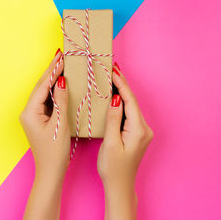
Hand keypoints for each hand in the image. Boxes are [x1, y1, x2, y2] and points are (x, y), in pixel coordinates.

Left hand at [20, 49, 69, 219]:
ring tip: (62, 64)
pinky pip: (46, 100)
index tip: (61, 57)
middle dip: (51, 71)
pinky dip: (54, 90)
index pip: (42, 86)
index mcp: (30, 112)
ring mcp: (33, 115)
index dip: (53, 71)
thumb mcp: (60, 125)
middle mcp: (28, 112)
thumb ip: (61, 101)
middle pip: (41, 86)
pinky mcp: (39, 119)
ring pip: (43, 92)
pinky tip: (62, 83)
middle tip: (61, 55)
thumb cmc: (55, 152)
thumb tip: (62, 81)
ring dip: (53, 79)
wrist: (51, 171)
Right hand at [97, 62, 152, 219]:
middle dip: (122, 84)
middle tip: (111, 68)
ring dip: (121, 92)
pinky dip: (122, 103)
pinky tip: (114, 96)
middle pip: (132, 101)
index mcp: (138, 129)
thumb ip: (113, 119)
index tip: (112, 70)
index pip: (130, 100)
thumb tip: (116, 98)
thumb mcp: (110, 143)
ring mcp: (141, 131)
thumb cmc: (113, 168)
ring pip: (131, 106)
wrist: (120, 186)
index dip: (121, 84)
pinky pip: (129, 113)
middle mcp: (144, 128)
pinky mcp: (136, 134)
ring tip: (111, 78)